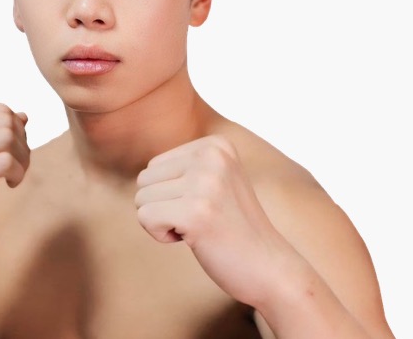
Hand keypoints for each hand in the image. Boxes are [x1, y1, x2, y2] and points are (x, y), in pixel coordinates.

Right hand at [0, 103, 30, 251]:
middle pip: (6, 122)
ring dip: (23, 158)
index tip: (14, 151)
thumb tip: (23, 115)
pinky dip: (19, 172)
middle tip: (19, 165)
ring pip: (8, 138)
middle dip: (22, 143)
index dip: (17, 129)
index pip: (0, 109)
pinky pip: (7, 161)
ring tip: (15, 174)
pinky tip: (11, 184)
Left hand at [135, 135, 292, 305]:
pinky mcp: (195, 212)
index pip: (155, 165)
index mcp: (216, 144)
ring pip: (141, 199)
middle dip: (163, 206)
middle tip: (201, 219)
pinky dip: (161, 235)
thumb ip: (183, 166)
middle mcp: (211, 156)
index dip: (171, 193)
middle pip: (144, 179)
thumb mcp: (215, 180)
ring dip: (164, 221)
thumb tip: (142, 173)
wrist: (270, 268)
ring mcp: (205, 182)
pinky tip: (195, 239)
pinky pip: (145, 218)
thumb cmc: (233, 227)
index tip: (205, 205)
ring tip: (200, 227)